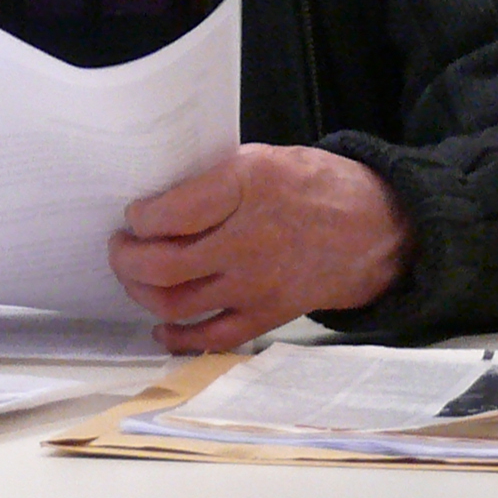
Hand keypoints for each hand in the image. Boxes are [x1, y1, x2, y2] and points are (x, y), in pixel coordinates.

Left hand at [110, 145, 410, 351]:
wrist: (376, 230)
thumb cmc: (314, 187)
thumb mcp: (263, 158)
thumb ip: (213, 178)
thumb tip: (158, 197)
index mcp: (245, 188)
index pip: (168, 214)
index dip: (139, 218)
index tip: (135, 215)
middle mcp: (247, 240)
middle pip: (162, 266)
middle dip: (126, 259)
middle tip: (122, 247)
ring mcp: (256, 284)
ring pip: (175, 304)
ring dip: (141, 293)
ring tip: (137, 277)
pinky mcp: (267, 315)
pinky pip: (211, 338)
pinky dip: (178, 338)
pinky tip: (162, 327)